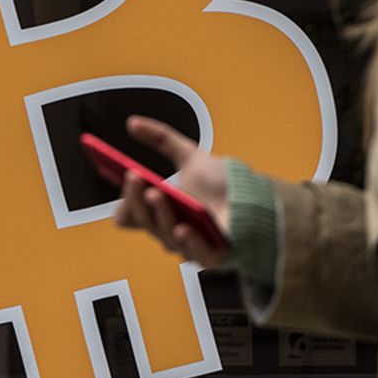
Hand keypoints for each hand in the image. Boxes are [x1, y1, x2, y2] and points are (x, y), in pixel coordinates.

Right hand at [109, 115, 230, 268]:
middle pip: (143, 221)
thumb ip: (161, 138)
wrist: (254, 198)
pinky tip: (184, 227)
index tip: (125, 175)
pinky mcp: (210, 255)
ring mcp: (188, 244)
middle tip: (135, 176)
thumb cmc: (220, 184)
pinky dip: (188, 241)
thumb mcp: (189, 155)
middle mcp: (168, 229)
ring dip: (160, 214)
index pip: (128, 215)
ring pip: (165, 235)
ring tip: (158, 193)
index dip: (123, 200)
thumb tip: (133, 122)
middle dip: (136, 198)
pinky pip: (195, 254)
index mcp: (158, 210)